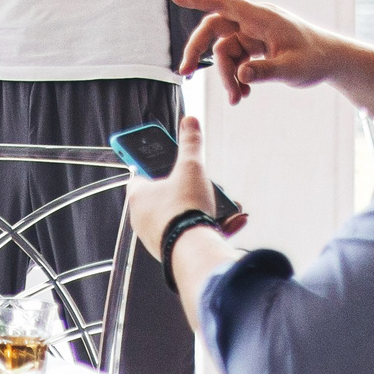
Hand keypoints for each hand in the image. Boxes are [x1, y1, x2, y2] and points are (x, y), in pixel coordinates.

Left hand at [125, 114, 219, 254]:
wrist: (194, 250)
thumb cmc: (184, 208)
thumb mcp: (191, 167)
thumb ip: (191, 144)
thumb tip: (189, 122)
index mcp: (138, 195)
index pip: (141, 172)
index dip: (156, 163)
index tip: (167, 158)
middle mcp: (142, 217)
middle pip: (167, 195)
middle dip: (191, 188)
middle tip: (205, 183)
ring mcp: (157, 236)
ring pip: (184, 215)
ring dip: (207, 208)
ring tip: (228, 205)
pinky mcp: (174, 251)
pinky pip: (194, 233)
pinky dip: (213, 226)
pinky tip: (235, 220)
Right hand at [171, 0, 335, 104]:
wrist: (332, 61)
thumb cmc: (316, 58)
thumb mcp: (292, 68)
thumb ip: (266, 71)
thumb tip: (242, 75)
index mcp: (261, 17)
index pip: (224, 3)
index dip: (197, 0)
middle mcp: (253, 22)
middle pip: (214, 30)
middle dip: (197, 51)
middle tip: (185, 74)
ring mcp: (253, 34)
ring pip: (224, 52)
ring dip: (225, 76)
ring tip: (236, 99)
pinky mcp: (255, 47)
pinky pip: (235, 60)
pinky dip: (236, 78)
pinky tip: (243, 95)